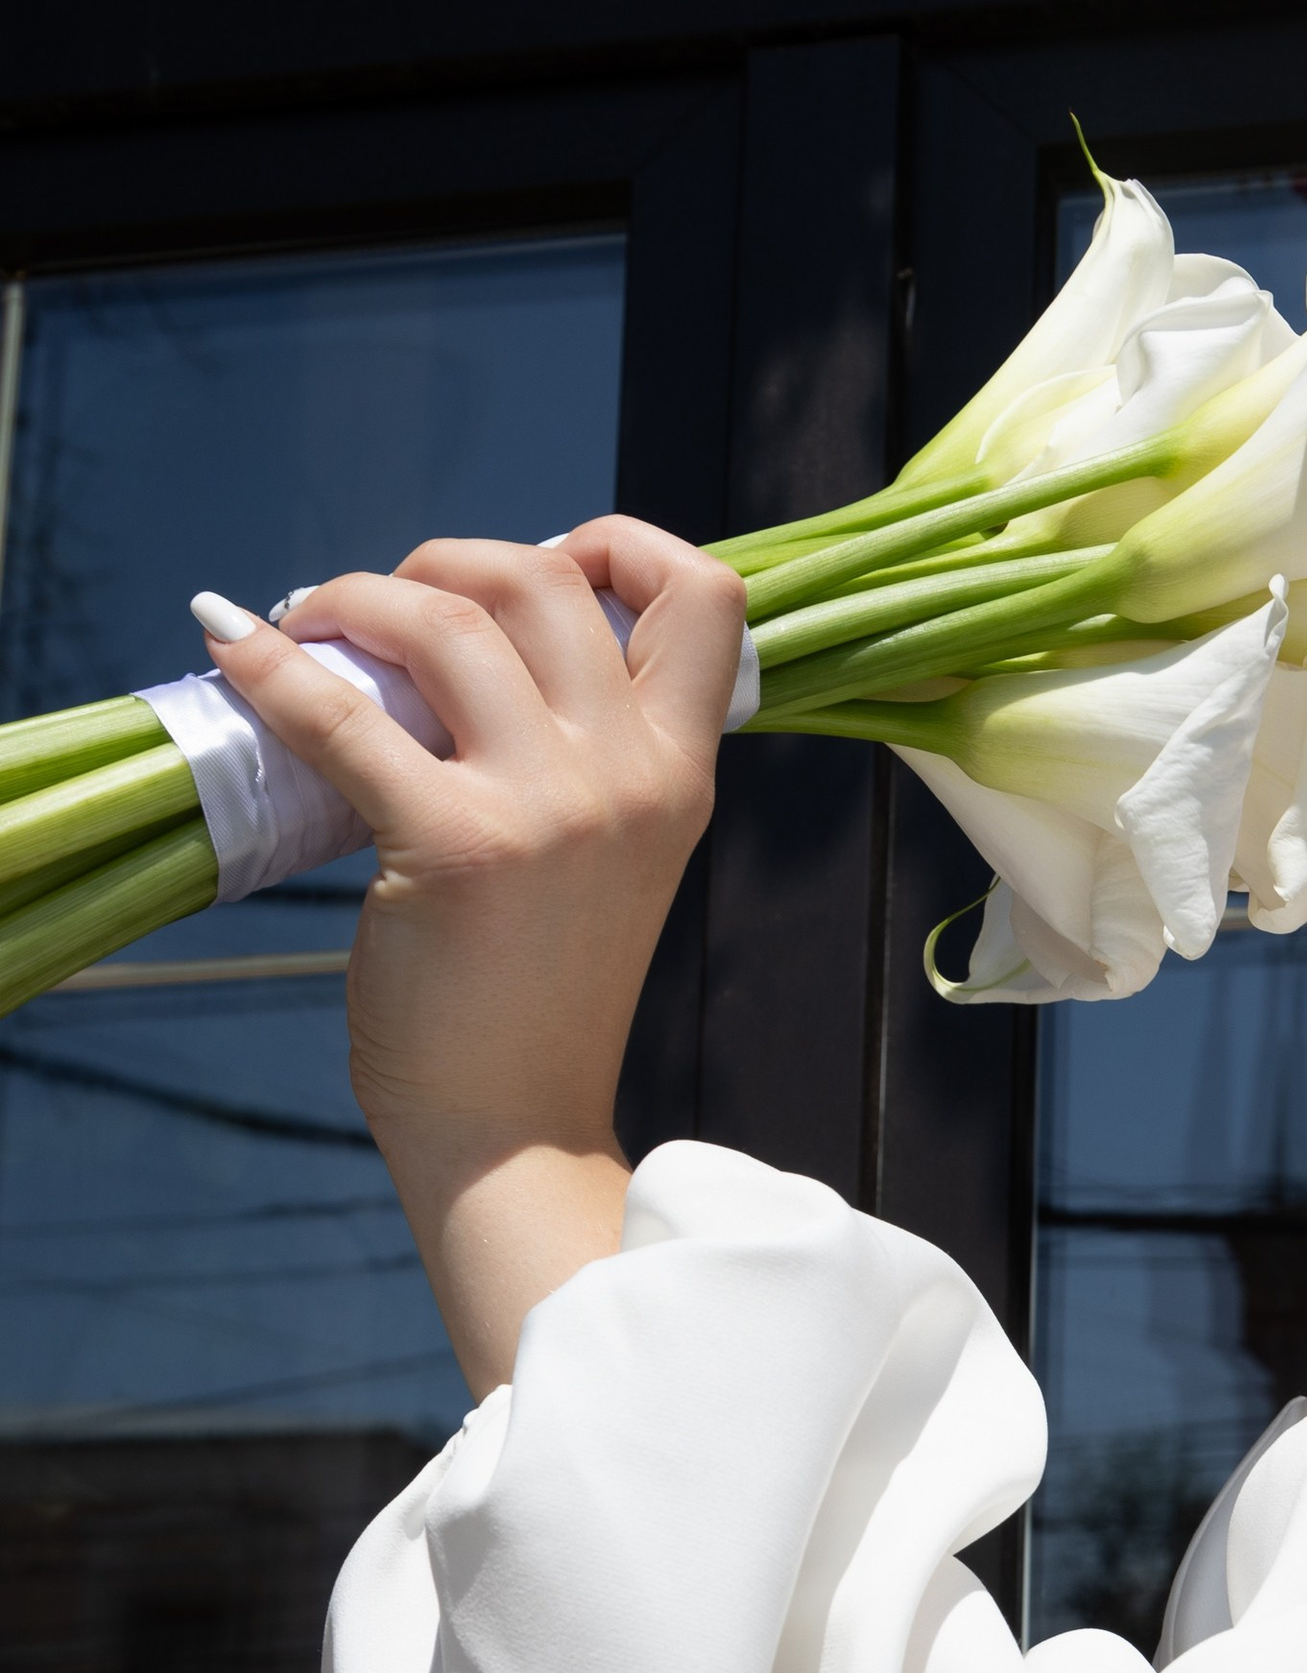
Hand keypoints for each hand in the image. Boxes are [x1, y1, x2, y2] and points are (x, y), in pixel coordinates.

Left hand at [208, 518, 742, 1393]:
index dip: (619, 544)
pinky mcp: (454, 846)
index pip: (706, 594)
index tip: (544, 568)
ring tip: (314, 626)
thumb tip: (474, 638)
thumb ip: (585, 752)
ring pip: (451, 620)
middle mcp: (631, 776)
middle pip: (549, 577)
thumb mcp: (614, 855)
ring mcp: (549, 808)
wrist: (515, 1129)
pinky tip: (234, 649)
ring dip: (361, 597)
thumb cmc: (546, 998)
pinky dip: (273, 666)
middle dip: (450, 561)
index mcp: (682, 774)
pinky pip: (344, 716)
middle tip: (392, 608)